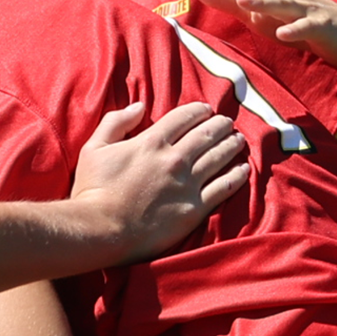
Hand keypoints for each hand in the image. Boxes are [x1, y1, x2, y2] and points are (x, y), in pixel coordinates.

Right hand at [68, 101, 247, 261]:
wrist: (100, 229)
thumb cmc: (92, 189)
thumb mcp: (94, 148)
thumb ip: (116, 122)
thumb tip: (139, 106)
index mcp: (150, 142)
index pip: (183, 118)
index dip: (197, 110)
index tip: (205, 109)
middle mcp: (174, 159)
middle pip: (205, 135)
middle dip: (219, 125)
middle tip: (227, 122)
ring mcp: (187, 184)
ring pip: (219, 157)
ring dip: (231, 145)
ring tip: (238, 139)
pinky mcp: (195, 208)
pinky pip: (223, 188)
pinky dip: (236, 176)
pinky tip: (244, 169)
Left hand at [186, 0, 336, 68]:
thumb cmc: (297, 21)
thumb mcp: (258, 13)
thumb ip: (226, 1)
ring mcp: (308, 9)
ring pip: (284, 3)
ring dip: (263, 2)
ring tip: (243, 2)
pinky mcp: (323, 27)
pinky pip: (309, 27)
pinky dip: (296, 29)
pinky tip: (282, 34)